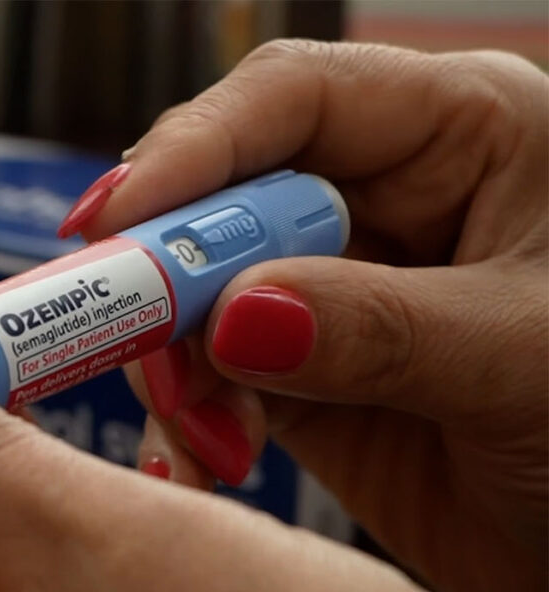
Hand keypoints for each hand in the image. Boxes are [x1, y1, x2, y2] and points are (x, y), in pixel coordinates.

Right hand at [73, 41, 548, 591]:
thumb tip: (233, 313)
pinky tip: (207, 461)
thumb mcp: (523, 359)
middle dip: (166, 277)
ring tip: (206, 436)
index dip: (194, 150)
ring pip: (197, 297)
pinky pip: (210, 377)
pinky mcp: (300, 376)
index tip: (115, 223)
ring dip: (175, 365)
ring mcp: (331, 293)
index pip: (295, 101)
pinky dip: (191, 418)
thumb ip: (379, 328)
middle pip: (222, 199)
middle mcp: (380, 202)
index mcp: (458, 135)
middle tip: (132, 347)